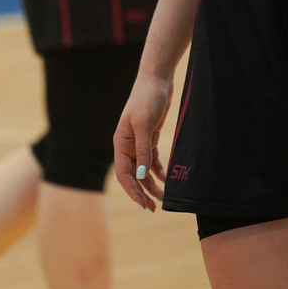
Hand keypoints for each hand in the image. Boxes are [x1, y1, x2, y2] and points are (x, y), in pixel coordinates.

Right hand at [114, 71, 173, 210]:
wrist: (157, 79)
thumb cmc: (147, 99)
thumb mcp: (145, 125)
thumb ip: (143, 150)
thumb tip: (140, 176)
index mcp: (120, 143)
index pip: (124, 174)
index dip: (133, 191)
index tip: (143, 204)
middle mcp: (127, 145)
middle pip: (133, 176)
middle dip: (142, 192)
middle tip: (153, 208)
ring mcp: (139, 142)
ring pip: (144, 170)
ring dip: (152, 184)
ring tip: (163, 198)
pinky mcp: (151, 137)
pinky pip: (153, 159)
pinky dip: (159, 170)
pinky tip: (166, 179)